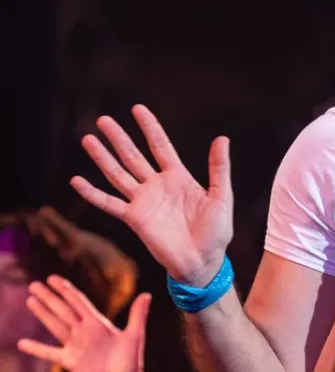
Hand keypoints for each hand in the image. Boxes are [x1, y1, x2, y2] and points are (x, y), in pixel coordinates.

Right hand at [17, 275, 152, 371]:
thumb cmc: (130, 362)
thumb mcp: (134, 336)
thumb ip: (138, 315)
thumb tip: (147, 294)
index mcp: (98, 323)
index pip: (78, 301)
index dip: (65, 289)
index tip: (52, 277)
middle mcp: (84, 331)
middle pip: (63, 309)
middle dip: (49, 297)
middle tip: (33, 284)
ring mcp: (75, 345)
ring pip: (55, 325)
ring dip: (43, 313)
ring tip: (30, 300)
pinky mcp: (70, 360)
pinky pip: (49, 353)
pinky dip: (36, 348)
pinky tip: (22, 343)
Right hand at [73, 104, 233, 284]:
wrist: (203, 262)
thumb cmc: (216, 232)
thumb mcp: (221, 196)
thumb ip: (219, 168)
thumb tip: (222, 138)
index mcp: (179, 177)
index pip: (160, 146)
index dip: (149, 127)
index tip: (137, 109)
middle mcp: (157, 185)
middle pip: (133, 156)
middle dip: (119, 137)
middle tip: (103, 120)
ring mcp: (143, 201)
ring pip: (118, 174)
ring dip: (103, 158)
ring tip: (88, 140)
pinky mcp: (134, 219)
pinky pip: (109, 203)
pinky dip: (92, 193)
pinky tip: (77, 181)